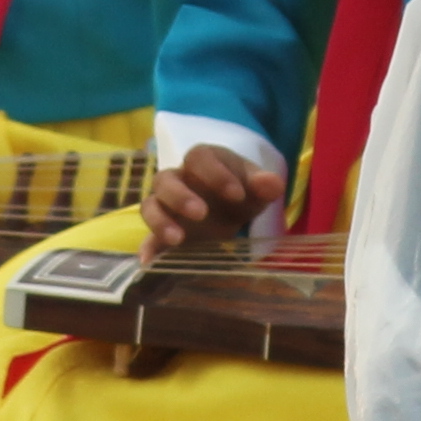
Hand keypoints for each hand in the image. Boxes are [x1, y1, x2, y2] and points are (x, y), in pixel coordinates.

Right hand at [145, 142, 282, 252]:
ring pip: (150, 205)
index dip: (215, 173)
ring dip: (161, 221)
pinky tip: (150, 262)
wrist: (232, 207)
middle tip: (202, 214)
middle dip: (181, 196)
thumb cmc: (241, 190)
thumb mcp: (256, 188)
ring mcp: (166, 205)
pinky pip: (148, 238)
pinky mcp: (163, 231)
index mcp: (202, 161)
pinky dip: (148, 249)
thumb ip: (263, 185)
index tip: (237, 195)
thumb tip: (272, 184)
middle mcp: (178, 179)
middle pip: (165, 179)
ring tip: (178, 239)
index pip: (199, 157)